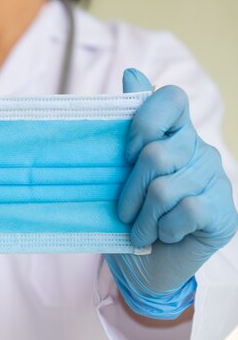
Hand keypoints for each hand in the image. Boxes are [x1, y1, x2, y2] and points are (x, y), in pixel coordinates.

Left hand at [105, 69, 237, 318]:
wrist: (143, 265)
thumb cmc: (127, 215)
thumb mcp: (116, 173)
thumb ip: (125, 127)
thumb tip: (132, 73)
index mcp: (174, 134)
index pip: (171, 98)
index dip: (145, 120)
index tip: (124, 152)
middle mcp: (199, 150)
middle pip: (155, 154)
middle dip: (130, 190)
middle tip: (124, 210)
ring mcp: (215, 179)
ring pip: (165, 188)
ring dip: (143, 218)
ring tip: (140, 230)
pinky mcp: (223, 212)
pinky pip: (186, 212)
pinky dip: (164, 230)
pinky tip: (165, 236)